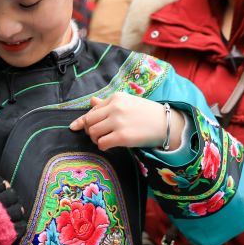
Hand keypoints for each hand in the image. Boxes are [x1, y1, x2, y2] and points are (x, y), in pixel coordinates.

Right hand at [0, 176, 23, 244]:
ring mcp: (5, 217)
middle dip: (10, 197)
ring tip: (13, 214)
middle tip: (9, 202)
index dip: (1, 186)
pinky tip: (14, 226)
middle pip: (12, 194)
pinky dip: (19, 225)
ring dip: (16, 211)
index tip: (2, 188)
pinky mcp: (11, 232)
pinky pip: (21, 225)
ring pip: (19, 209)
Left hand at [69, 93, 183, 150]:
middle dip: (89, 131)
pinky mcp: (122, 136)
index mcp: (116, 98)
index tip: (75, 127)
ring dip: (96, 139)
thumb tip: (91, 101)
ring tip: (105, 140)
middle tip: (98, 136)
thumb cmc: (147, 114)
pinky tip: (110, 146)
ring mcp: (118, 122)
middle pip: (89, 121)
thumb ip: (108, 104)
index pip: (92, 110)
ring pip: (93, 132)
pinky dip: (103, 146)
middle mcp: (115, 108)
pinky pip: (102, 143)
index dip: (83, 120)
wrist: (167, 124)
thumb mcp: (128, 103)